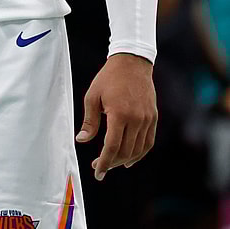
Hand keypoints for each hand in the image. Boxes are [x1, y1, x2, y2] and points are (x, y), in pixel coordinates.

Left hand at [76, 53, 156, 179]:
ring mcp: (147, 119)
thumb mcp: (92, 97)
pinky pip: (148, 142)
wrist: (132, 63)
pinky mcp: (153, 118)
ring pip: (138, 149)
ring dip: (125, 160)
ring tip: (112, 163)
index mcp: (119, 114)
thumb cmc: (108, 79)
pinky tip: (130, 159)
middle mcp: (136, 119)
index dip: (104, 162)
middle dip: (111, 162)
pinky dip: (139, 153)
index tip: (97, 172)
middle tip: (99, 166)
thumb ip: (90, 121)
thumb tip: (82, 140)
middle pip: (125, 151)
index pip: (112, 146)